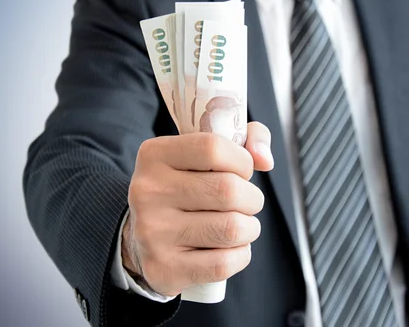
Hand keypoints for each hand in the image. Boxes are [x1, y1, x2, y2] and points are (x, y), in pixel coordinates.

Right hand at [122, 122, 273, 296]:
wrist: (143, 240)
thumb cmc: (187, 189)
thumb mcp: (205, 154)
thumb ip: (246, 139)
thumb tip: (264, 159)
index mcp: (155, 155)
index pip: (213, 148)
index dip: (242, 161)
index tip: (241, 171)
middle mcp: (148, 192)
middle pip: (228, 190)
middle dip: (252, 199)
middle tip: (246, 203)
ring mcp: (152, 232)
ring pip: (232, 228)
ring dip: (249, 228)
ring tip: (240, 225)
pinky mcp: (163, 268)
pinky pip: (224, 263)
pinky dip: (240, 255)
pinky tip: (229, 248)